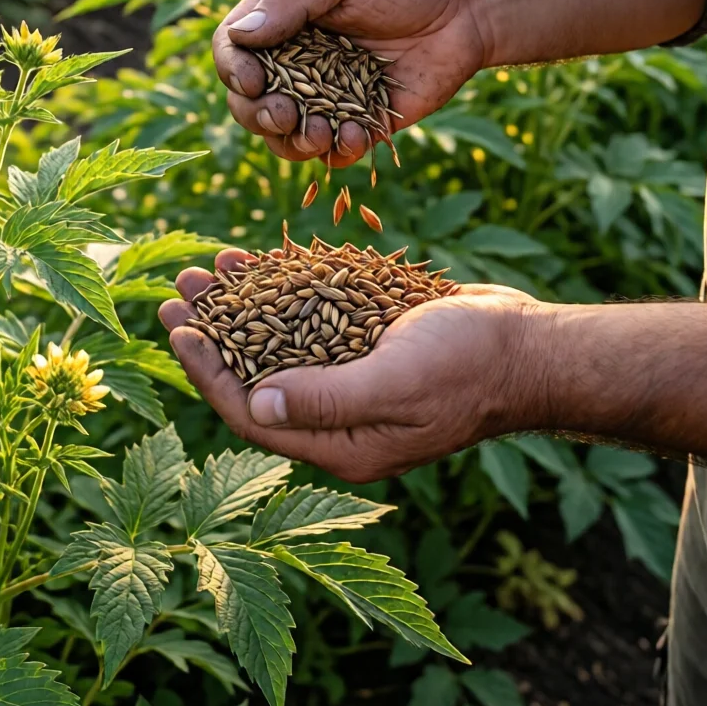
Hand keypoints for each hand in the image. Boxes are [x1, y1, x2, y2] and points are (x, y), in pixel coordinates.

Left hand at [161, 253, 546, 482]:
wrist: (528, 346)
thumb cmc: (469, 366)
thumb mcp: (395, 381)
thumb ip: (326, 398)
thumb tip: (254, 404)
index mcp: (339, 444)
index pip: (251, 415)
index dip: (208, 371)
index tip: (178, 327)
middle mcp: (338, 418)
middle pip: (254, 376)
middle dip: (212, 332)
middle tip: (178, 289)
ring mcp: (353, 381)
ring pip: (276, 344)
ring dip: (240, 306)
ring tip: (208, 266)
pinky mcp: (367, 346)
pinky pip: (308, 321)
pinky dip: (280, 292)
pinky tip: (258, 261)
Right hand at [213, 0, 487, 167]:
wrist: (469, 3)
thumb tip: (242, 37)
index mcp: (282, 18)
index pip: (234, 49)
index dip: (233, 70)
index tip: (252, 81)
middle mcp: (297, 60)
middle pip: (249, 101)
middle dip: (258, 114)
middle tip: (284, 114)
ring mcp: (329, 95)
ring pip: (285, 135)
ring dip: (291, 141)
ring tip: (317, 133)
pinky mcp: (363, 122)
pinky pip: (335, 151)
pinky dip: (338, 152)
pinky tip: (357, 137)